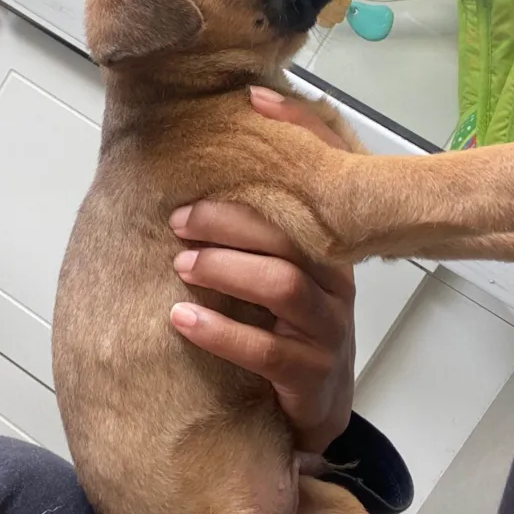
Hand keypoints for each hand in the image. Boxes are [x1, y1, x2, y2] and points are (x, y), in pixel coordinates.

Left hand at [169, 87, 355, 453]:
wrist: (316, 404)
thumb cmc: (291, 322)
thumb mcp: (282, 265)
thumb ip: (264, 206)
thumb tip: (246, 109)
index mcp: (329, 249)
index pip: (315, 195)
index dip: (272, 167)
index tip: (210, 165)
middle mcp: (335, 283)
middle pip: (286, 238)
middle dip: (228, 223)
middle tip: (179, 222)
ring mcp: (328, 330)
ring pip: (280, 285)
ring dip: (223, 269)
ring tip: (180, 265)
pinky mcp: (312, 375)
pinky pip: (266, 350)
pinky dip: (220, 332)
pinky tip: (182, 320)